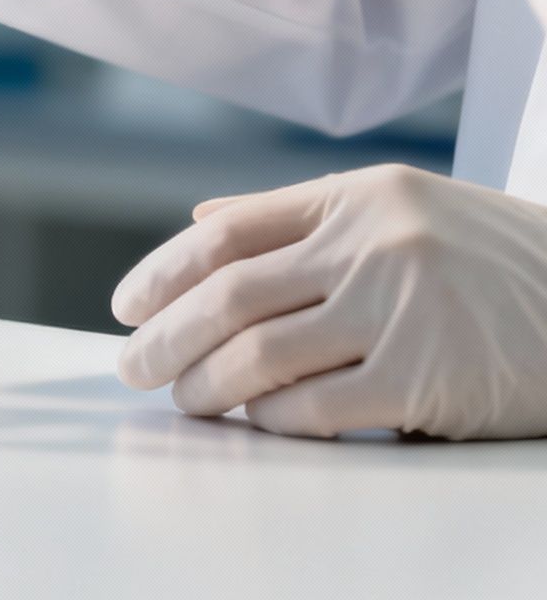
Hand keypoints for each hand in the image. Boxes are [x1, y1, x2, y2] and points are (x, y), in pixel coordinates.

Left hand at [113, 164, 546, 439]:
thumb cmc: (491, 261)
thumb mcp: (402, 209)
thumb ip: (299, 215)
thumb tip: (201, 219)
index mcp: (360, 197)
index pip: (227, 234)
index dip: (161, 273)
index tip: (126, 307)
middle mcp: (374, 245)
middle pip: (228, 296)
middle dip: (165, 338)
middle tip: (133, 368)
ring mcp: (400, 311)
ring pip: (258, 355)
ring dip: (205, 386)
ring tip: (186, 400)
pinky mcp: (425, 380)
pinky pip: (312, 408)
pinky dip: (270, 420)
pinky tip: (257, 421)